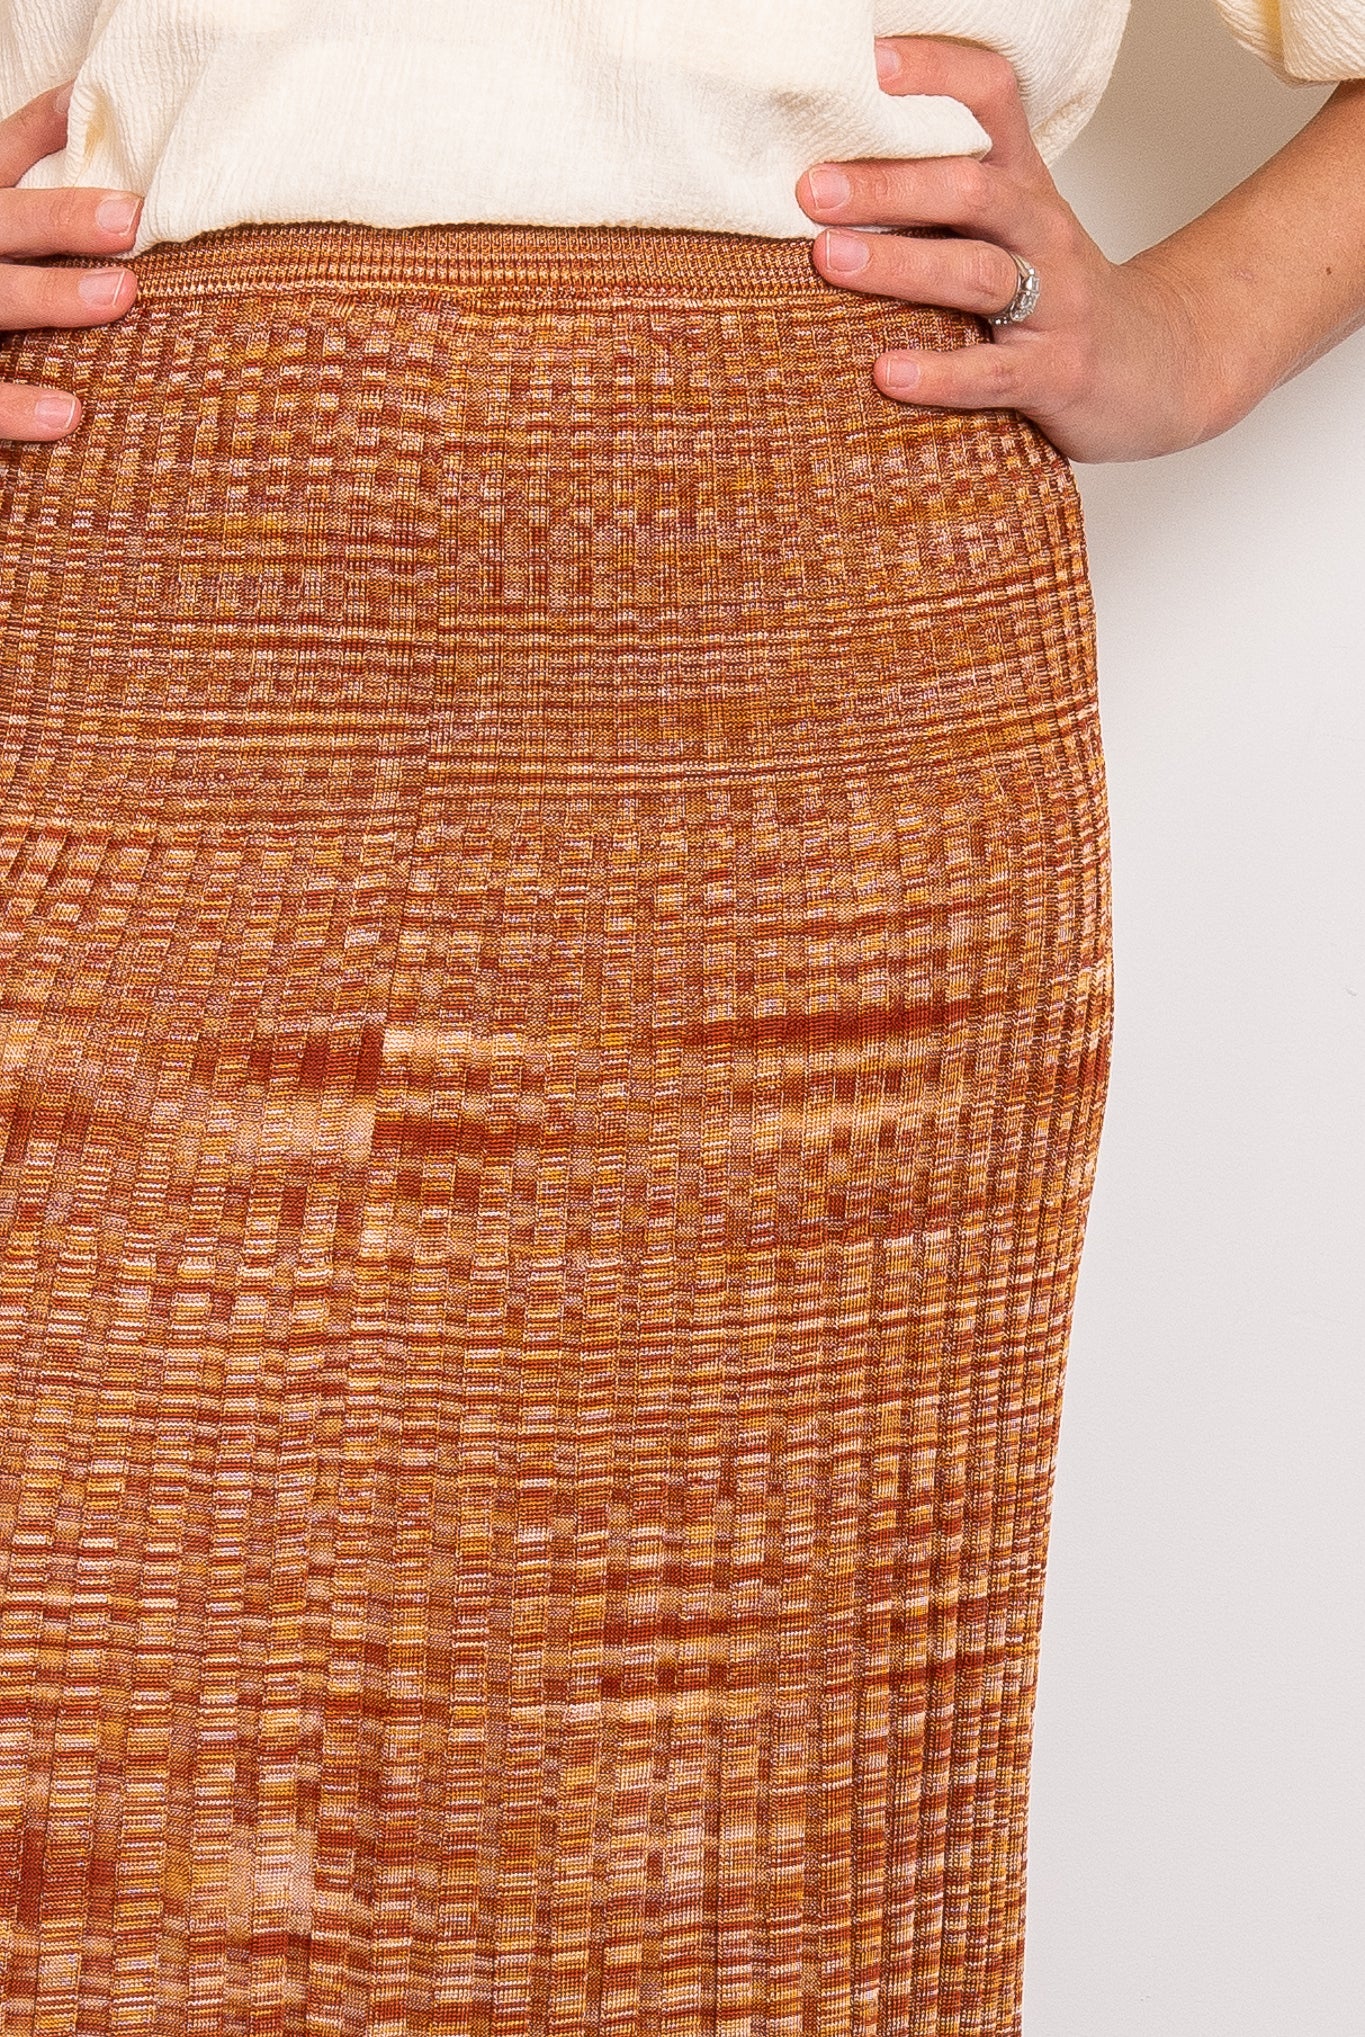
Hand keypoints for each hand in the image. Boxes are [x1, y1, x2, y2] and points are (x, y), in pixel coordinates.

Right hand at [0, 82, 142, 442]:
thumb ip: (25, 169)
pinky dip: (17, 407)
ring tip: (119, 294)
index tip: (97, 115)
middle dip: (60, 217)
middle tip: (129, 219)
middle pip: (2, 222)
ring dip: (51, 295)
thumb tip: (85, 103)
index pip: (0, 158)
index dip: (42, 129)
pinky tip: (69, 414)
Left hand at [796, 38, 1221, 462]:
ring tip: (830, 259)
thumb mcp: (1012, 230)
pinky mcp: (1056, 374)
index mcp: (1024, 185)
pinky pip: (992, 373)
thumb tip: (830, 178)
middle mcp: (1042, 231)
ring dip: (899, 264)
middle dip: (888, 185)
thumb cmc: (1060, 298)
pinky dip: (938, 374)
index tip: (870, 65)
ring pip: (976, 272)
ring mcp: (1055, 303)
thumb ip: (940, 202)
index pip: (992, 99)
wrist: (1158, 366)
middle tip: (813, 189)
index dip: (937, 72)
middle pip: (971, 188)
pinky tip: (887, 372)